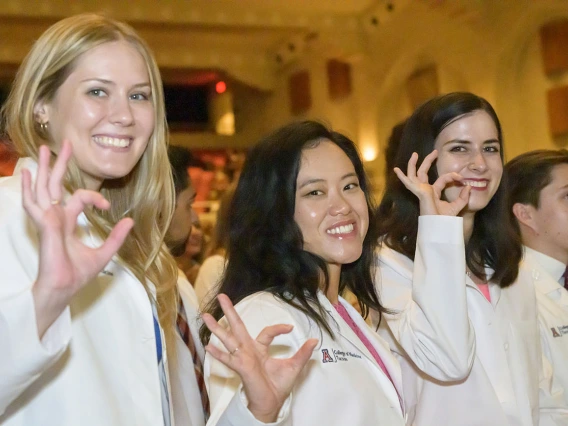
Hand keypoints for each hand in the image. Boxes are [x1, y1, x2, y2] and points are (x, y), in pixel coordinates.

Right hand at [22, 142, 133, 336]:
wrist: (64, 289)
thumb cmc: (77, 274)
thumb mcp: (104, 253)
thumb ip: (116, 237)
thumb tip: (130, 221)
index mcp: (67, 222)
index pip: (79, 197)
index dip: (95, 197)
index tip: (107, 207)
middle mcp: (55, 217)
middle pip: (56, 185)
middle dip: (59, 164)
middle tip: (64, 143)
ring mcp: (47, 220)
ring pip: (44, 188)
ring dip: (44, 168)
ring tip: (42, 149)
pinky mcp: (45, 226)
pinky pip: (34, 204)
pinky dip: (30, 189)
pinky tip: (28, 174)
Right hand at [202, 294, 317, 422]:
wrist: (272, 403)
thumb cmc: (278, 386)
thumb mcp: (294, 366)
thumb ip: (303, 353)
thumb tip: (315, 340)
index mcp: (260, 348)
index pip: (267, 332)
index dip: (278, 328)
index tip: (290, 328)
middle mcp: (248, 350)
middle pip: (238, 326)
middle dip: (230, 311)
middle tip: (221, 296)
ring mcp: (242, 358)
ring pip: (228, 339)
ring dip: (216, 327)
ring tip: (206, 315)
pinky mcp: (241, 368)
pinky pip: (228, 359)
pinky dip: (218, 353)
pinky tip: (208, 346)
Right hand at [394, 150, 470, 215]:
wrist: (439, 227)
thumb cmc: (445, 220)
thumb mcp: (457, 206)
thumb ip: (463, 197)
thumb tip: (468, 186)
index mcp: (433, 193)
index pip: (442, 180)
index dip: (452, 176)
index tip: (461, 177)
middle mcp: (425, 190)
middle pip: (424, 173)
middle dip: (429, 161)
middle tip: (435, 152)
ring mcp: (421, 191)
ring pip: (414, 175)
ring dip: (413, 164)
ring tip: (414, 154)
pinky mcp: (420, 192)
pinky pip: (409, 182)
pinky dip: (402, 176)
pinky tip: (396, 169)